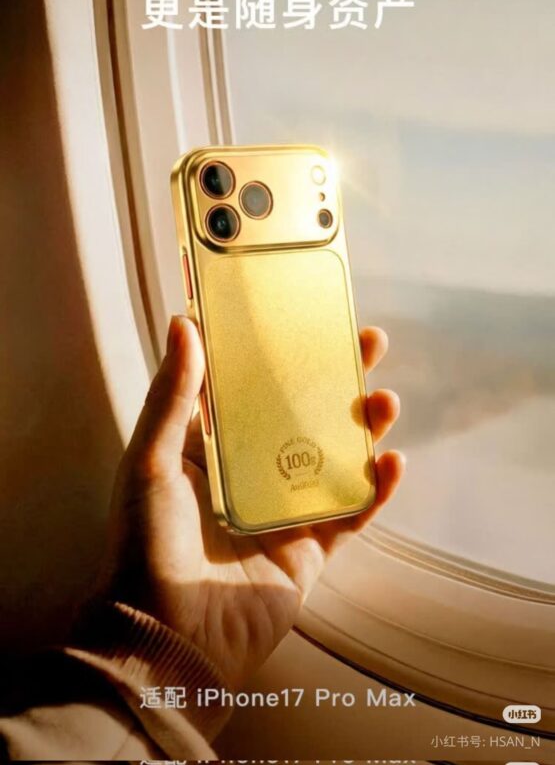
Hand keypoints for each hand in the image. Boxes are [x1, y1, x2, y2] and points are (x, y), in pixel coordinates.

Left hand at [96, 316, 403, 688]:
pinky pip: (353, 514)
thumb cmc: (147, 545)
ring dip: (366, 428)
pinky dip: (377, 490)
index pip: (255, 388)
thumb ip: (173, 395)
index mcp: (212, 448)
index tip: (310, 317)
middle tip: (370, 343)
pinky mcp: (310, 550)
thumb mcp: (151, 460)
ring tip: (385, 401)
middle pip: (306, 415)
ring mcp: (285, 511)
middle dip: (339, 379)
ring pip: (337, 458)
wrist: (169, 637)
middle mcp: (252, 473)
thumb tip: (183, 322)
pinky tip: (392, 463)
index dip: (284, 353)